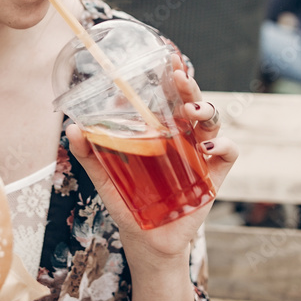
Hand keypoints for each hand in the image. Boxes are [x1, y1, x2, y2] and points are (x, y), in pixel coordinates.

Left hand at [65, 53, 237, 262]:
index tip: (169, 58)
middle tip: (181, 78)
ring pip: (213, 121)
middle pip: (193, 104)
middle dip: (191, 88)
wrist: (147, 242)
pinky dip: (223, 144)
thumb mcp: (105, 178)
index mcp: (161, 133)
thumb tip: (72, 128)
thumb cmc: (129, 205)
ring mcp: (200, 156)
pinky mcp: (214, 177)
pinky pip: (228, 153)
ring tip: (192, 112)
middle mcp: (183, 139)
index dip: (173, 78)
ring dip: (206, 111)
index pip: (169, 99)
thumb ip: (89, 154)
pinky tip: (207, 146)